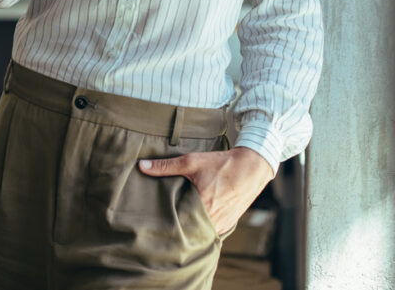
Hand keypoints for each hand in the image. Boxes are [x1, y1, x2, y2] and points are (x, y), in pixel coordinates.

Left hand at [138, 147, 273, 235]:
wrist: (252, 167)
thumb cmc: (222, 164)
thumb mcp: (192, 162)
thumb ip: (166, 166)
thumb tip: (142, 166)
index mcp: (204, 207)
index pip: (180, 225)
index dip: (167, 226)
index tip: (154, 226)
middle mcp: (214, 219)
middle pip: (190, 232)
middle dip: (177, 230)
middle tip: (161, 228)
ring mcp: (224, 223)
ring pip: (202, 233)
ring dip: (191, 231)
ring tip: (175, 227)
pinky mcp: (230, 223)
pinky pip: (213, 232)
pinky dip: (203, 229)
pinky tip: (193, 225)